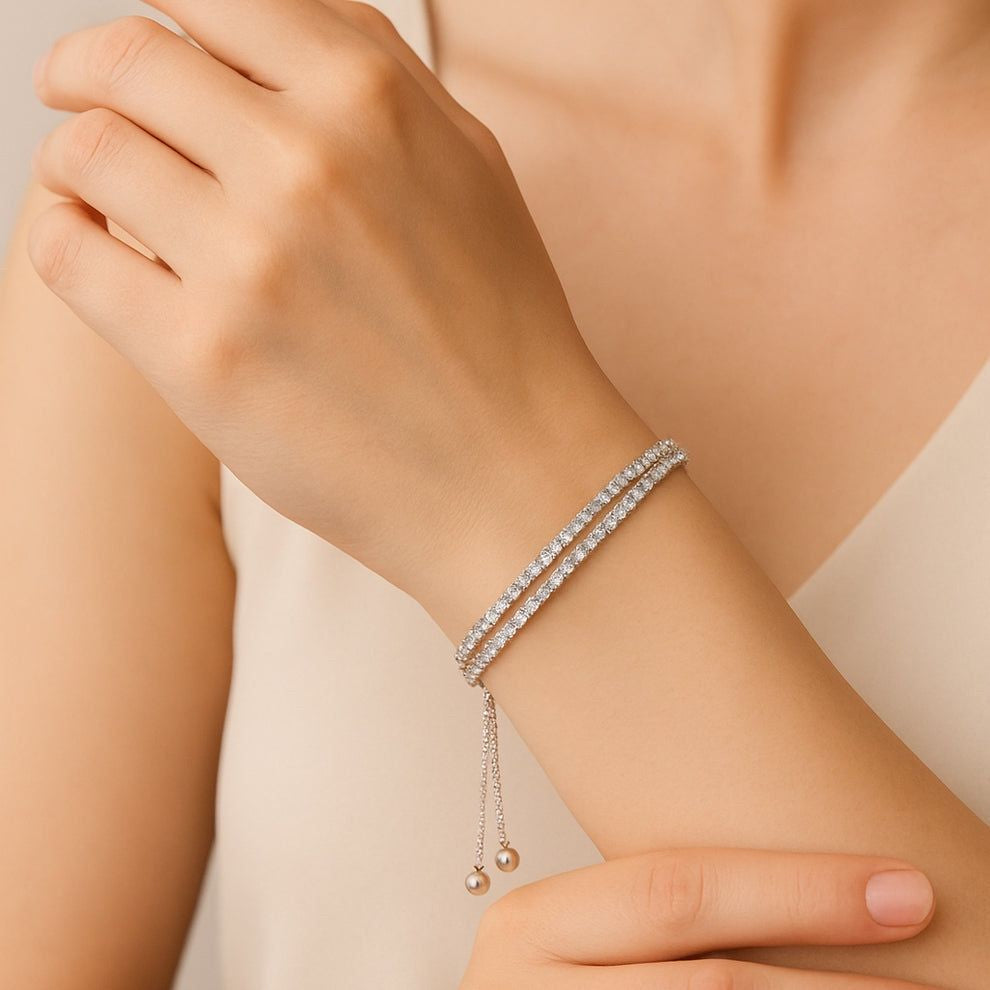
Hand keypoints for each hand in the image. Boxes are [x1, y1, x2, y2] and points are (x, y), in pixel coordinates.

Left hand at [28, 0, 646, 619]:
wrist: (512, 475)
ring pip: (85, 151)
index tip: (139, 51)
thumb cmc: (501, 330)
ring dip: (73, 160)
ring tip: (93, 190)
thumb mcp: (470, 168)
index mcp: (373, 100)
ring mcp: (249, 261)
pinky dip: (57, 232)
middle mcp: (306, 163)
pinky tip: (87, 243)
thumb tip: (269, 28)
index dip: (164, 17)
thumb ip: (377, 78)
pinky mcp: (201, 357)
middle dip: (85, 69)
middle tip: (76, 91)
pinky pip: (67, 253)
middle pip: (126, 61)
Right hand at [462, 848, 938, 988]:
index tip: (902, 890)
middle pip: (713, 987)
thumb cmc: (550, 986)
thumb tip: (821, 894)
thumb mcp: (576, 936)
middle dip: (837, 985)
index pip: (677, 892)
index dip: (798, 892)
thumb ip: (656, 917)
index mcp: (532, 927)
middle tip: (938, 977)